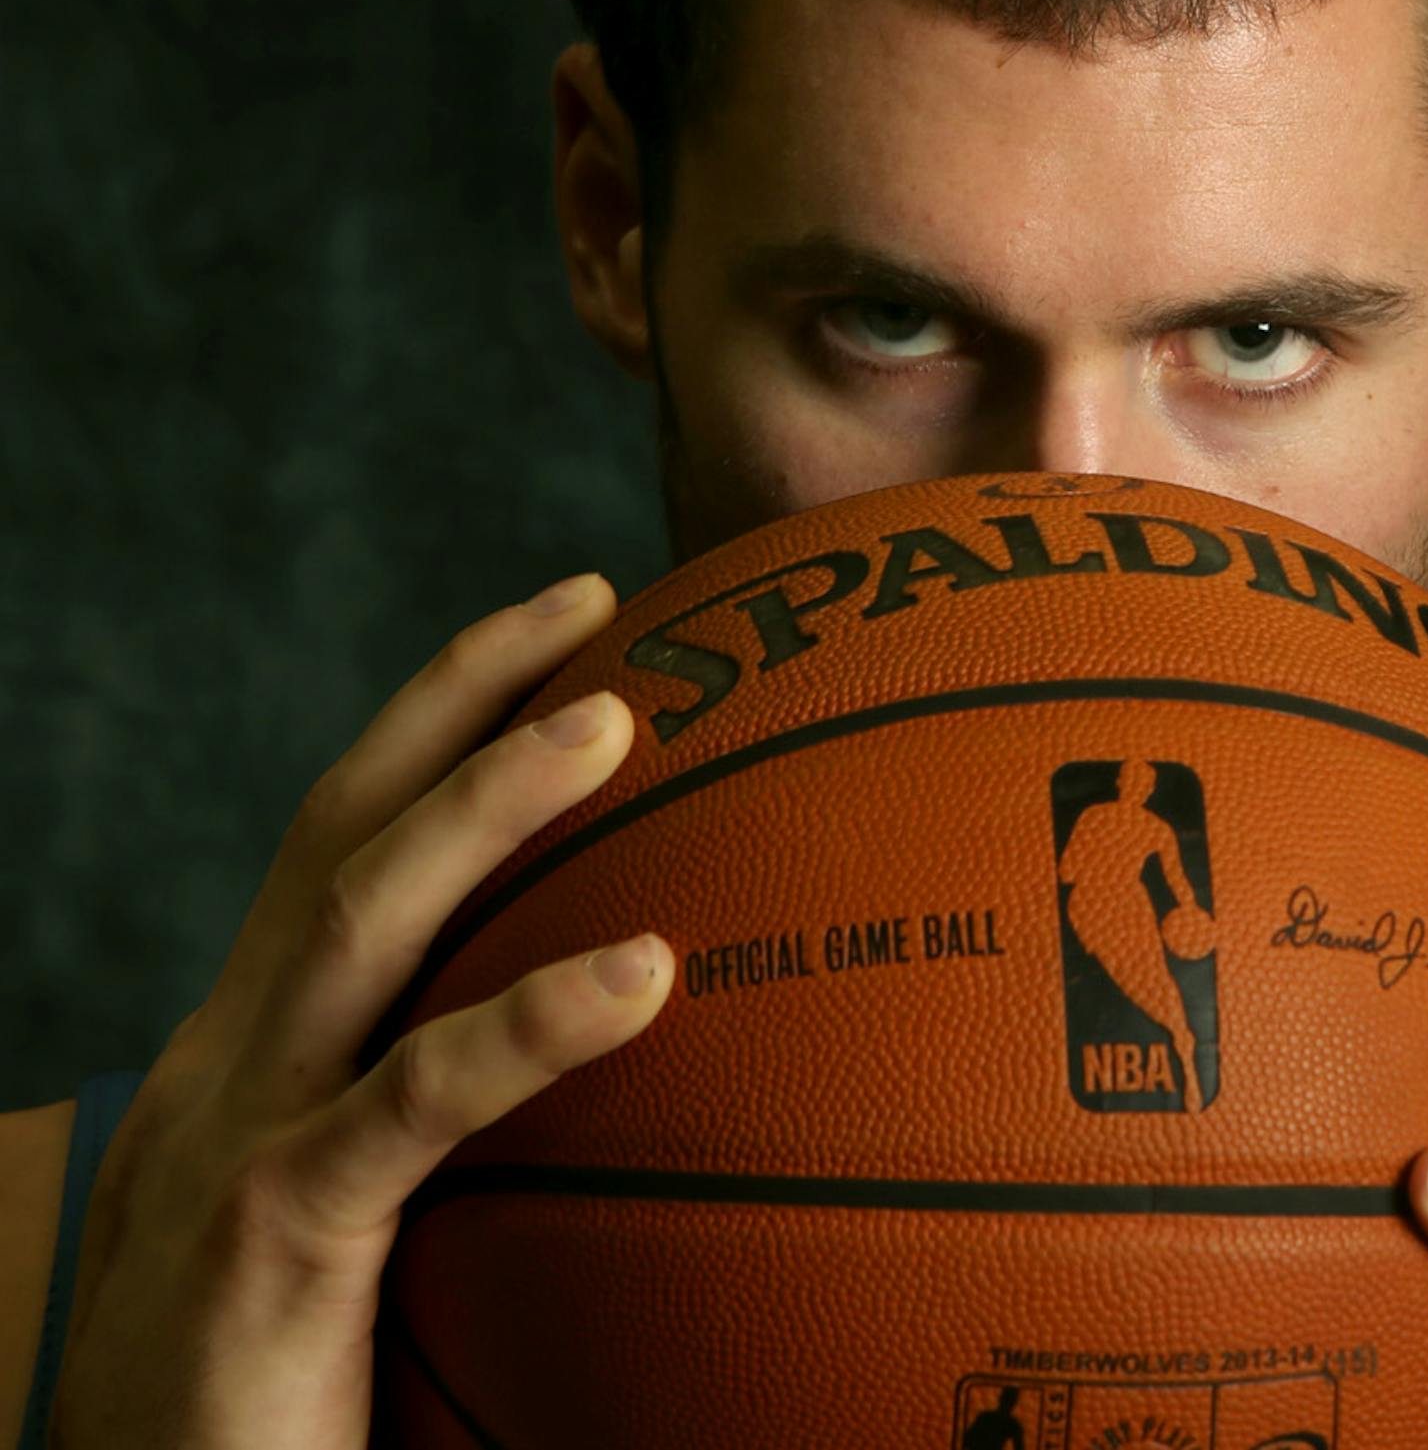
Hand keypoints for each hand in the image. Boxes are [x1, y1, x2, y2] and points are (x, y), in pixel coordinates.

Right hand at [49, 574, 675, 1449]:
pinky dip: (528, 1028)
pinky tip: (645, 975)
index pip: (339, 840)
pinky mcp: (273, 1237)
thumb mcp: (350, 1217)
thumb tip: (614, 1043)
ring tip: (614, 723)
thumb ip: (436, 1127)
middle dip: (461, 698)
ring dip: (485, 802)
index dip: (438, 723)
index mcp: (252, 1044)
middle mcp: (232, 1056)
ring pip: (361, 918)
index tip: (559, 635)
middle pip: (342, 827)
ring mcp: (240, 1134)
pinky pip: (411, 1104)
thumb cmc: (268, 1382)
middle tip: (595, 605)